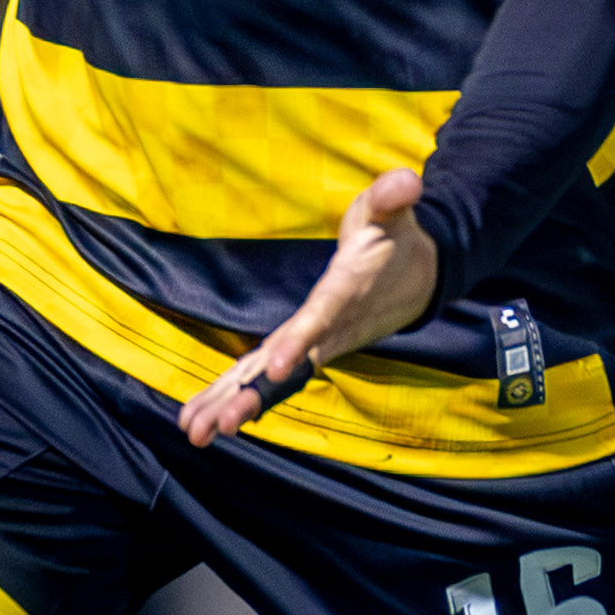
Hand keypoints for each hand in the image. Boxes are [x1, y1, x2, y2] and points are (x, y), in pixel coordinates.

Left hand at [181, 166, 441, 445]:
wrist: (420, 277)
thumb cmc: (395, 237)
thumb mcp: (392, 210)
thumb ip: (393, 197)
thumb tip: (407, 181)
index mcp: (349, 292)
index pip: (322, 318)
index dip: (300, 341)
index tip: (275, 368)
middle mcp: (332, 328)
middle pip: (290, 366)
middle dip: (255, 395)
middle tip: (219, 425)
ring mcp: (318, 343)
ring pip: (274, 380)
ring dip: (234, 405)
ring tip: (195, 432)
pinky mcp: (306, 348)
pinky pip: (268, 376)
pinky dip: (236, 395)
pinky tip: (203, 418)